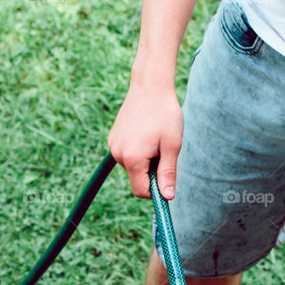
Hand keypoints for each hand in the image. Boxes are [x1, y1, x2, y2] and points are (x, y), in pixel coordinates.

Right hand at [107, 81, 183, 198]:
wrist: (150, 86)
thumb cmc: (165, 115)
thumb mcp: (172, 146)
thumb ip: (168, 173)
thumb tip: (167, 197)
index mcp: (133, 158)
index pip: (141, 191)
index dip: (156, 190)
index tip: (167, 178)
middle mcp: (118, 154)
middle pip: (137, 179)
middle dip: (151, 172)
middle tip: (163, 149)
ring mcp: (113, 146)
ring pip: (133, 167)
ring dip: (145, 161)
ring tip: (154, 138)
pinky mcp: (113, 139)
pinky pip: (127, 155)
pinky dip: (138, 151)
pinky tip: (146, 133)